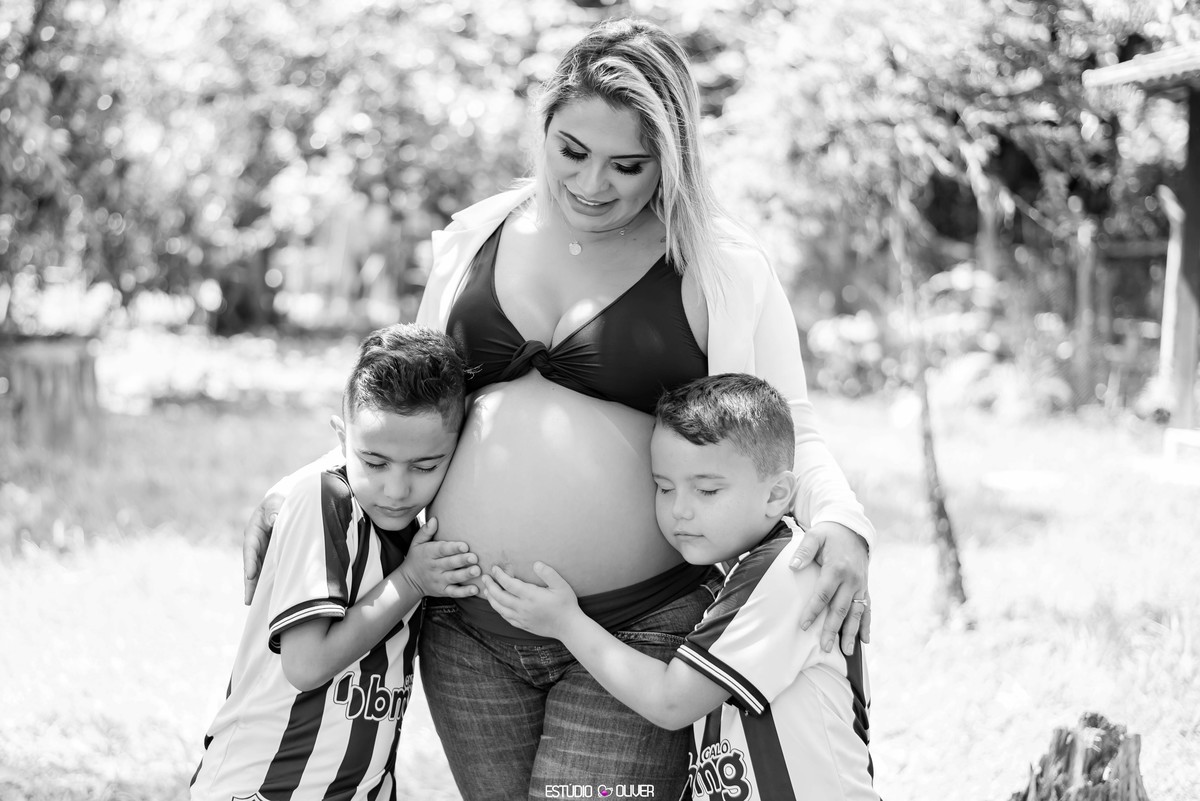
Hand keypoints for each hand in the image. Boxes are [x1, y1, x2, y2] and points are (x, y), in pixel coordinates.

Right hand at [243, 492, 283, 604]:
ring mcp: (263, 551)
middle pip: (251, 565)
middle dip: (250, 582)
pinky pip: (268, 569)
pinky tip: (270, 595)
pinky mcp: (272, 555)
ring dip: (257, 586)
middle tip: (248, 600)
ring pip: (259, 571)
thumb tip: (273, 520)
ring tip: (254, 603)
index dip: (250, 562)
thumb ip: (274, 509)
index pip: (250, 548)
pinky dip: (267, 581)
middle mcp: (255, 544)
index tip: (250, 575)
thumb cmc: (280, 500)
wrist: (286, 502)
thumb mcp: (276, 501)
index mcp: (253, 531)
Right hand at [396, 518, 479, 597]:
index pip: (441, 550)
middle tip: (474, 557)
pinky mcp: (443, 591)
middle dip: (462, 560)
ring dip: (466, 575)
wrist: (409, 581)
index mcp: (429, 553)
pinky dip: (464, 592)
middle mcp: (434, 567)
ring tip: (477, 571)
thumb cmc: (417, 557)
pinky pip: (454, 592)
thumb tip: (435, 519)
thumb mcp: (416, 543)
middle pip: (449, 563)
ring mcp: (439, 580)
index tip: (465, 545)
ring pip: (453, 577)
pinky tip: (475, 589)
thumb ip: (426, 531)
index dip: (453, 548)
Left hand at [480, 562, 579, 639]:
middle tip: (485, 577)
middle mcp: (522, 608)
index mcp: (530, 596)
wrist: (568, 627)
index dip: (499, 575)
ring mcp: (521, 618)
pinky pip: (506, 618)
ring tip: (486, 590)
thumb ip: (548, 573)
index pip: (509, 584)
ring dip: (491, 598)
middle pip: (499, 596)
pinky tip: (497, 605)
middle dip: (490, 586)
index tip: (494, 568)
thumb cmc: (566, 604)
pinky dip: (498, 610)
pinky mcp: (523, 625)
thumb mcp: (561, 586)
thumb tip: (536, 563)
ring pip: (500, 608)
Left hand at [790, 521, 870, 654]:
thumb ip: (804, 550)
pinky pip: (867, 608)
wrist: (853, 529)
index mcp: (837, 568)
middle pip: (841, 608)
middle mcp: (852, 579)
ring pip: (856, 612)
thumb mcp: (815, 535)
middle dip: (833, 629)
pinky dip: (866, 624)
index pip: (823, 594)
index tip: (804, 626)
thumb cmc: (829, 534)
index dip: (814, 610)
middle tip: (825, 647)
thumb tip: (793, 566)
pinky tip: (865, 640)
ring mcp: (860, 585)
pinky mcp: (865, 587)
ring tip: (846, 651)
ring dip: (852, 632)